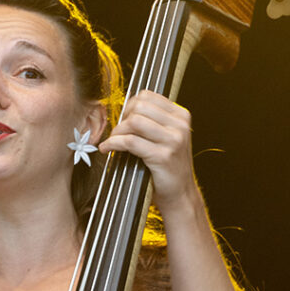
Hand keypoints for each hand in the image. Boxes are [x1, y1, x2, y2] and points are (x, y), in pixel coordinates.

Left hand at [99, 91, 198, 213]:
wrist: (180, 194)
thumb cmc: (168, 166)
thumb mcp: (168, 137)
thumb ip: (154, 121)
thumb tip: (126, 108)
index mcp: (181, 116)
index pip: (147, 96)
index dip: (129, 106)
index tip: (124, 120)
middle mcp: (180, 125)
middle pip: (139, 106)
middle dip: (123, 118)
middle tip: (118, 132)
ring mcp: (173, 140)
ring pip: (134, 122)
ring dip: (117, 131)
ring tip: (113, 141)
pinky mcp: (163, 156)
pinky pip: (129, 142)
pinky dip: (113, 144)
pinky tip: (108, 149)